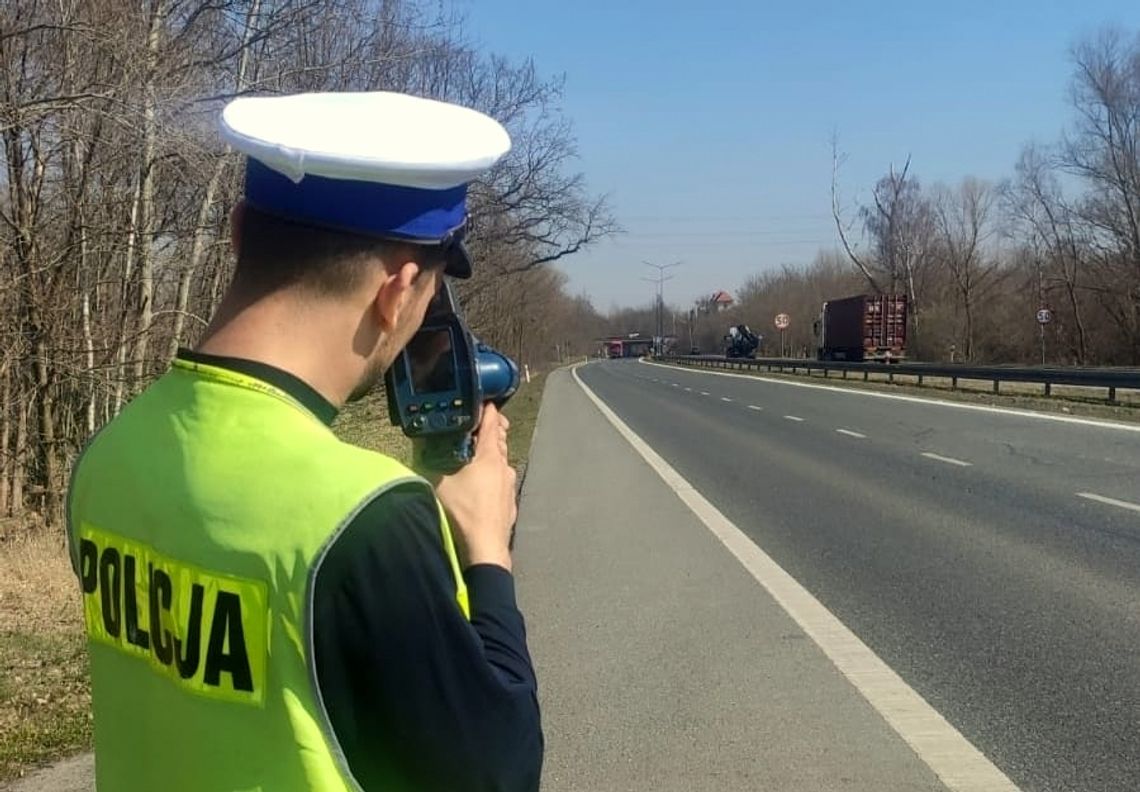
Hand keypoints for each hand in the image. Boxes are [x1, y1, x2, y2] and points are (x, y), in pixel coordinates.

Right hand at [435, 403, 516, 570]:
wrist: (485, 549)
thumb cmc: (462, 514)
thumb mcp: (438, 484)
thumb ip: (429, 462)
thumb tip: (419, 447)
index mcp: (489, 457)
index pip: (492, 423)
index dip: (488, 410)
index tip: (483, 402)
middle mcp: (504, 467)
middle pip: (500, 440)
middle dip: (491, 429)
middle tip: (480, 424)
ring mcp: (510, 486)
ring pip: (502, 461)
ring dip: (492, 453)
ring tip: (477, 453)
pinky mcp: (510, 502)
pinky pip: (502, 481)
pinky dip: (494, 475)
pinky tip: (482, 484)